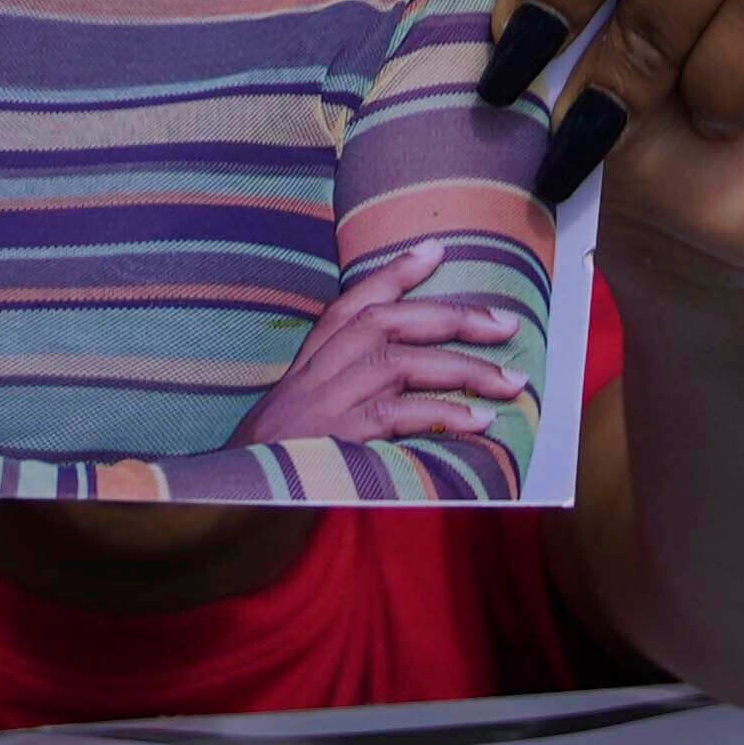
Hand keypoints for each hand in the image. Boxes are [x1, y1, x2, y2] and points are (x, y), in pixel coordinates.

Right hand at [226, 239, 530, 462]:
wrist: (232, 495)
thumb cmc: (275, 457)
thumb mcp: (300, 407)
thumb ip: (339, 382)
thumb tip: (405, 375)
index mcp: (312, 357)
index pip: (355, 300)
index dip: (396, 272)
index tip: (437, 249)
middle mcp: (321, 368)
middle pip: (391, 321)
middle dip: (454, 316)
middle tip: (506, 322)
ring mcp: (329, 399)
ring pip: (404, 363)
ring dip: (465, 369)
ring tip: (511, 381)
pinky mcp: (340, 436)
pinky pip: (400, 415)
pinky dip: (444, 415)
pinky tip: (479, 422)